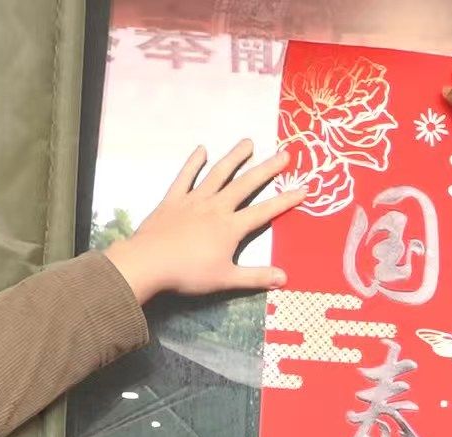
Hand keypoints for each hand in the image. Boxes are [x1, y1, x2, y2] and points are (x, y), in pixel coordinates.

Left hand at [103, 140, 305, 302]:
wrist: (148, 263)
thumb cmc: (188, 273)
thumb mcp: (226, 279)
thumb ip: (256, 276)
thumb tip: (284, 278)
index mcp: (231, 227)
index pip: (264, 212)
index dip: (285, 201)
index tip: (302, 189)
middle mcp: (216, 208)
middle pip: (245, 185)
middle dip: (266, 170)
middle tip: (284, 155)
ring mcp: (194, 200)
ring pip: (218, 174)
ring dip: (234, 157)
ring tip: (248, 142)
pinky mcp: (173, 199)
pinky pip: (185, 177)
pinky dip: (193, 163)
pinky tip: (201, 150)